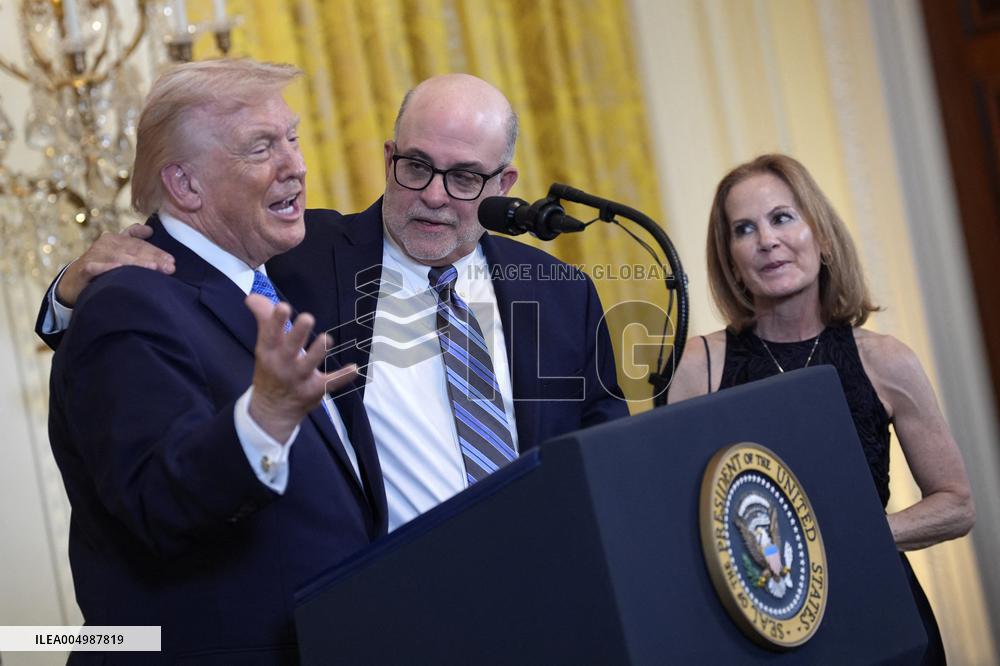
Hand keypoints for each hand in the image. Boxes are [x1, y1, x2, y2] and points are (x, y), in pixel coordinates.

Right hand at [55, 224, 175, 305]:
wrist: (75, 280)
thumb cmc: (102, 264)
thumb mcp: (118, 250)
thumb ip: (133, 238)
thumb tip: (150, 230)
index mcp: (116, 239)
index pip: (140, 244)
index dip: (157, 252)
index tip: (172, 261)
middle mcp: (106, 244)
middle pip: (133, 251)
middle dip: (153, 259)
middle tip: (170, 268)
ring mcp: (94, 256)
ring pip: (119, 258)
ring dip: (137, 263)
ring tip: (153, 268)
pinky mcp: (84, 269)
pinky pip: (97, 268)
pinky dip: (108, 268)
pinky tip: (120, 269)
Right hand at [245, 294, 357, 441]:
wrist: (272, 408)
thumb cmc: (271, 368)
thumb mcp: (265, 346)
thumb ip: (264, 318)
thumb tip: (252, 297)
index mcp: (269, 351)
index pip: (270, 334)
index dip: (276, 321)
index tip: (283, 306)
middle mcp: (283, 365)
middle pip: (290, 348)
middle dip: (298, 333)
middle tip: (308, 318)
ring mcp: (299, 378)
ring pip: (309, 364)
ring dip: (317, 352)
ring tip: (326, 338)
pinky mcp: (314, 390)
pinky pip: (330, 383)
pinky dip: (343, 377)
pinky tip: (354, 369)